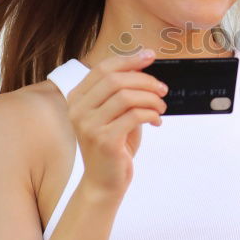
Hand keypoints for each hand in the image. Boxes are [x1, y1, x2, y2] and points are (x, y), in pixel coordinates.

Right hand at [66, 48, 167, 199]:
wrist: (104, 182)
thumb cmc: (113, 146)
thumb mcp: (115, 114)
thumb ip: (123, 92)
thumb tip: (144, 66)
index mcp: (77, 99)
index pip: (103, 68)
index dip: (129, 59)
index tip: (150, 56)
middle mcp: (78, 110)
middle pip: (116, 79)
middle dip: (145, 80)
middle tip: (163, 89)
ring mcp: (89, 125)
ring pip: (126, 96)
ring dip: (151, 98)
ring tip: (161, 107)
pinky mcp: (104, 139)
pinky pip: (134, 115)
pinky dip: (151, 114)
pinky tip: (156, 120)